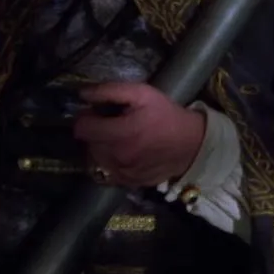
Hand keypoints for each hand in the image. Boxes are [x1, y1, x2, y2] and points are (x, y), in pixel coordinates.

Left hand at [73, 82, 206, 188]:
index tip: (97, 113)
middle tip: (112, 124)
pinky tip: (123, 153)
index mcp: (120, 133)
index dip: (86, 117)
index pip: (82, 129)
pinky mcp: (128, 183)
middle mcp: (117, 157)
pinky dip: (110, 162)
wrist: (191, 144)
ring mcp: (122, 173)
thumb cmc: (167, 115)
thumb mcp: (142, 93)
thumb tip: (83, 94)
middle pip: (88, 144)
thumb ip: (110, 91)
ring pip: (96, 159)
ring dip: (101, 148)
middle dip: (96, 132)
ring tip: (119, 139)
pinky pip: (107, 173)